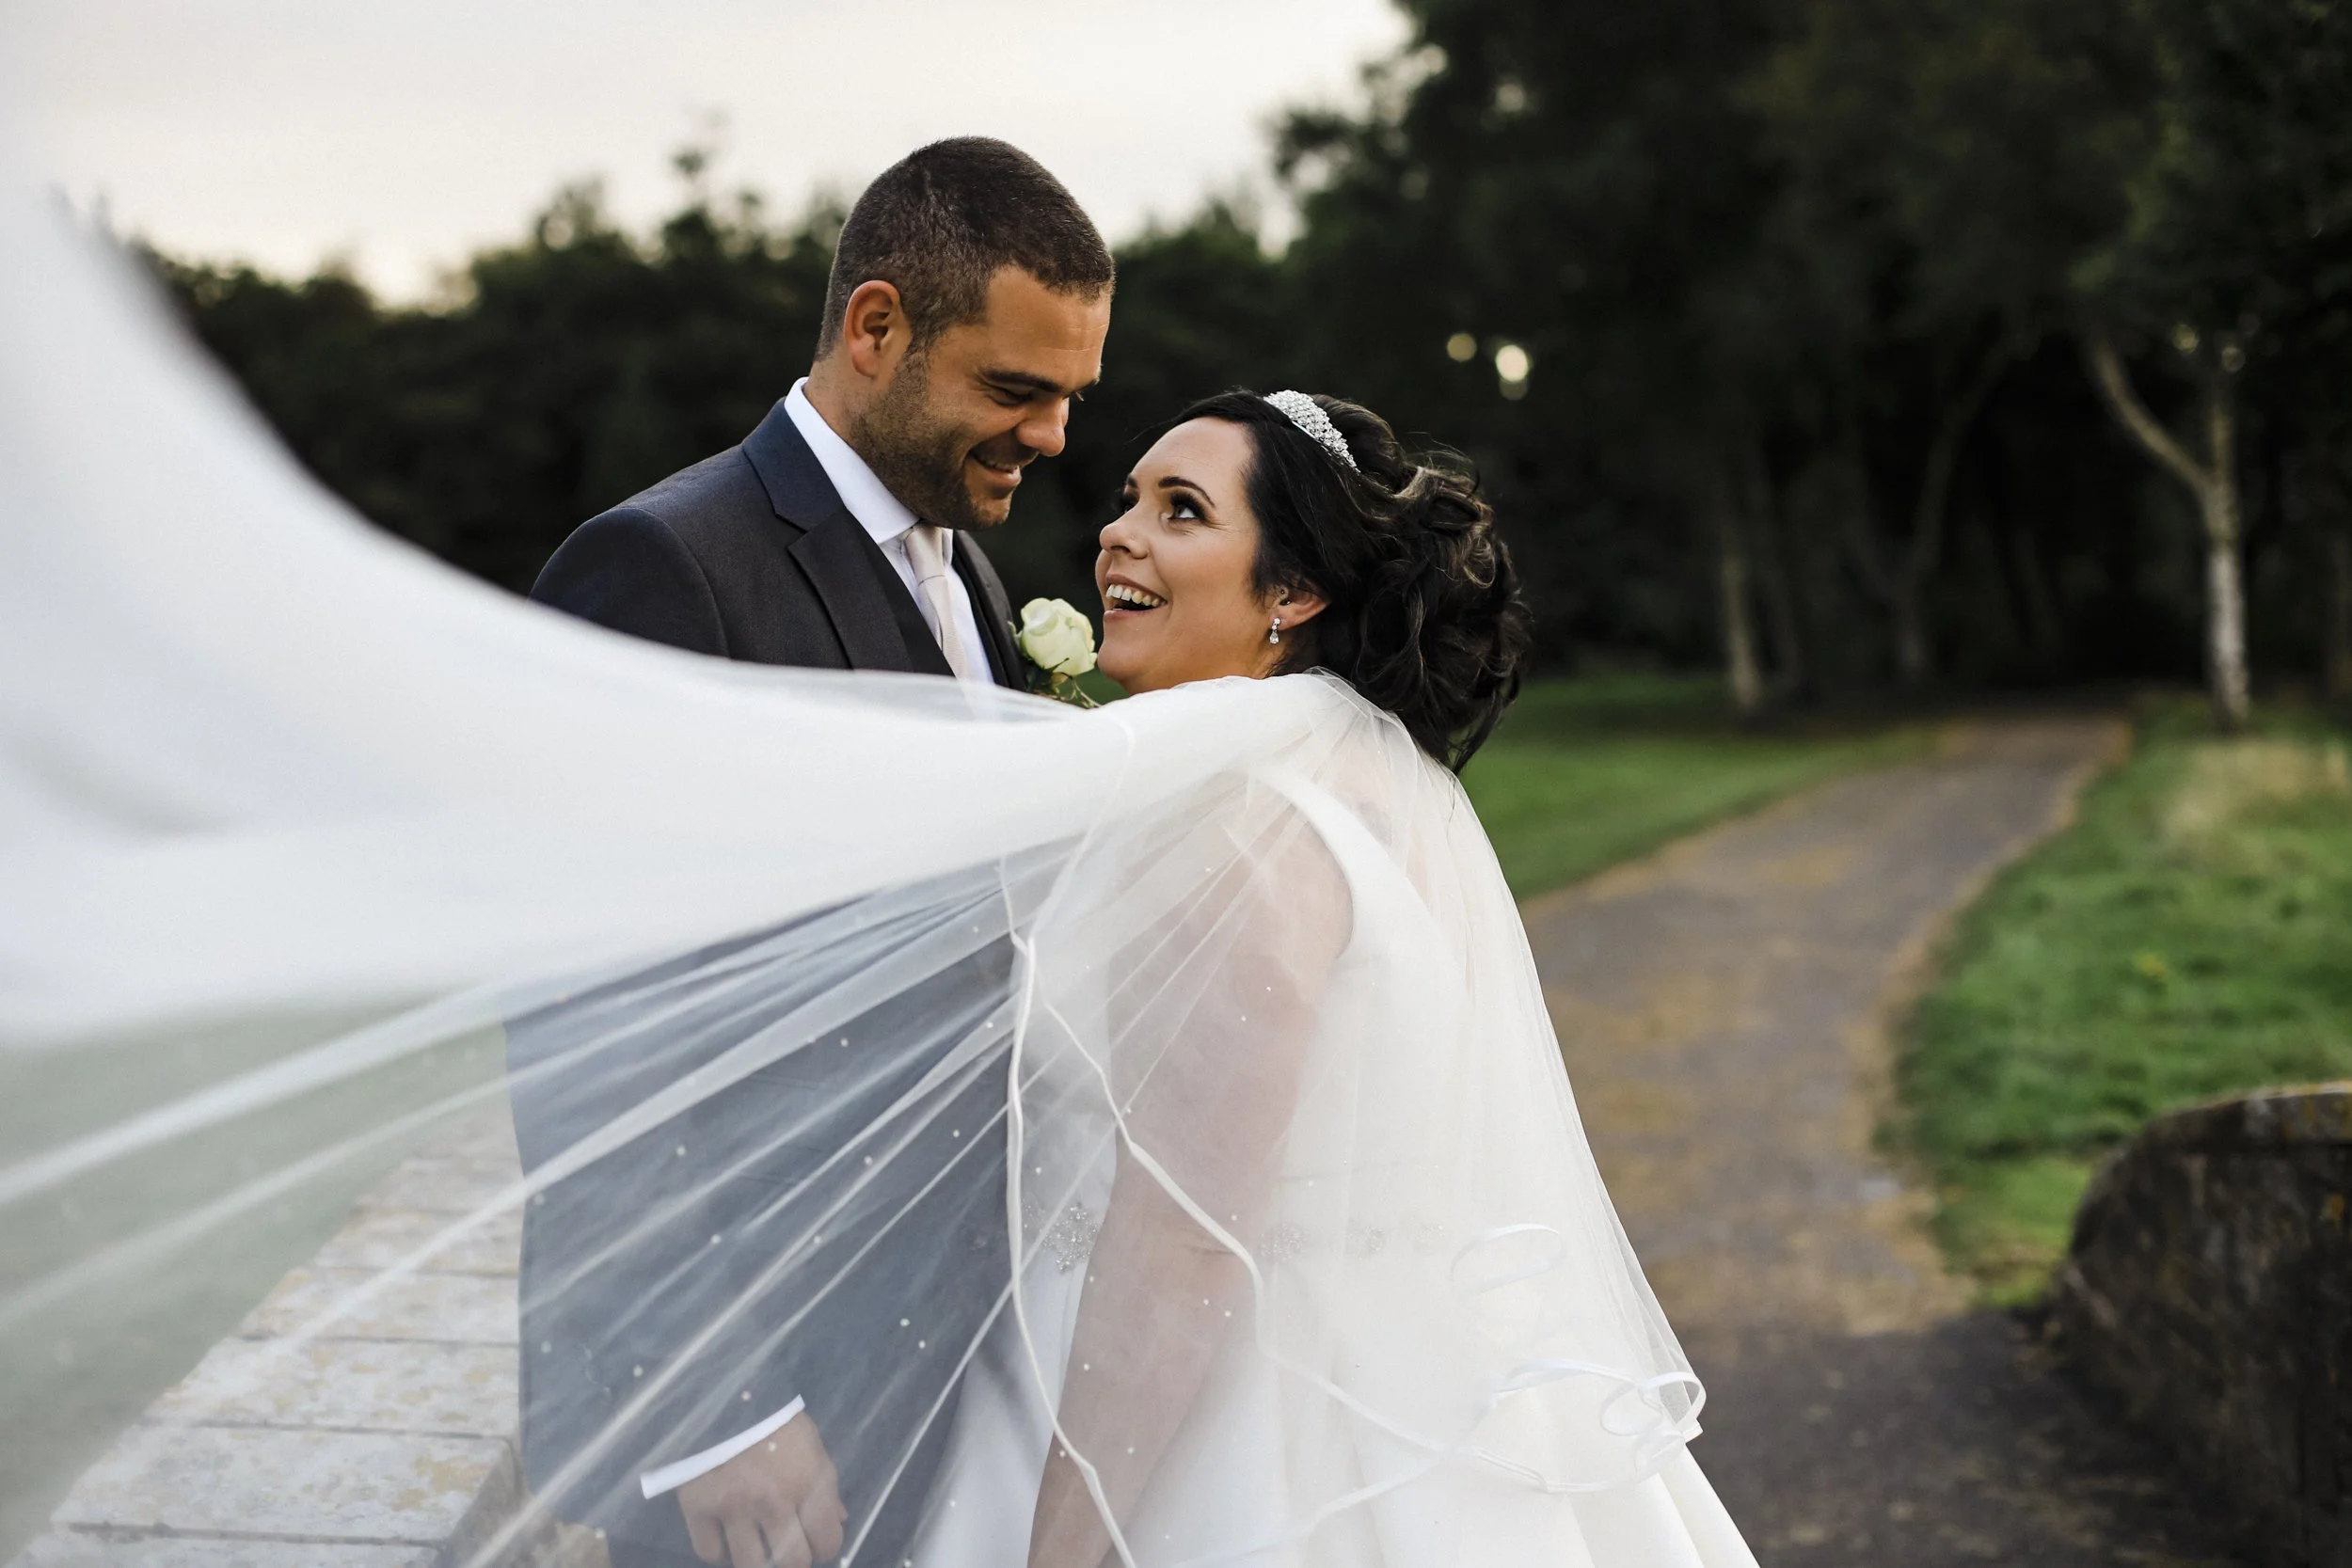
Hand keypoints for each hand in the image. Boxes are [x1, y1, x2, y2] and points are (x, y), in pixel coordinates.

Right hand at [676, 1414, 846, 1567]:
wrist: (721, 1391)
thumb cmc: (775, 1415)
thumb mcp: (811, 1443)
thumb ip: (825, 1485)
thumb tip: (838, 1519)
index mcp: (809, 1482)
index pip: (828, 1543)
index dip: (824, 1545)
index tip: (815, 1538)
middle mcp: (774, 1502)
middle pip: (792, 1563)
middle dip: (793, 1557)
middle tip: (786, 1542)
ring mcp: (734, 1508)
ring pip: (750, 1565)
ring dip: (756, 1556)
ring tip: (755, 1539)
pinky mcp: (698, 1508)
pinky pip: (710, 1552)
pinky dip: (718, 1547)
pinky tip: (724, 1530)